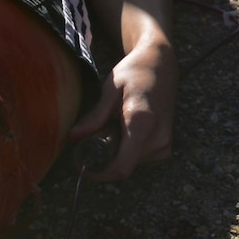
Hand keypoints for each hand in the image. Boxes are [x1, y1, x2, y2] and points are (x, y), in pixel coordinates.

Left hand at [70, 39, 176, 181]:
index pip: (121, 167)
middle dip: (104, 158)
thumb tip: (72, 137)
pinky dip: (127, 150)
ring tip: (112, 126)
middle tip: (92, 136)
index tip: (82, 165)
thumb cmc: (134, 72)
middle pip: (123, 166)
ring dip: (116, 153)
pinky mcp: (165, 147)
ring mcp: (164, 144)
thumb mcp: (110, 89)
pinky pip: (139, 159)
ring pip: (131, 164)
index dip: (99, 173)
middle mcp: (157, 138)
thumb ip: (94, 116)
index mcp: (142, 122)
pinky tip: (124, 130)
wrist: (161, 65)